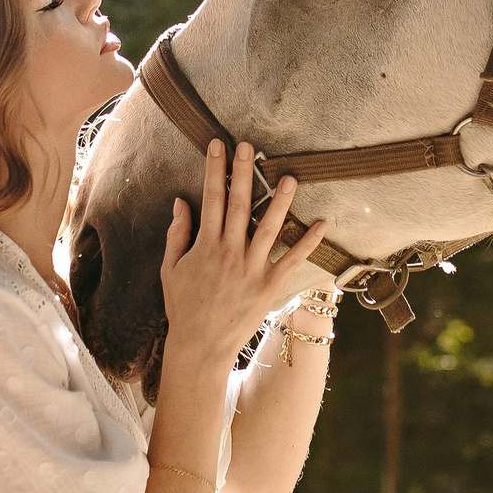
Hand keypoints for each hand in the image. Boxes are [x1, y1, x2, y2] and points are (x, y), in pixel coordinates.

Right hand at [159, 141, 327, 377]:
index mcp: (205, 246)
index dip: (214, 169)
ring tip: (290, 176)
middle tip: (249, 146)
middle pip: (239, 204)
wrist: (200, 347)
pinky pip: (291, 260)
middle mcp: (229, 253)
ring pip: (268, 227)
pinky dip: (308, 243)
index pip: (211, 198)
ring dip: (280, 201)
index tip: (218, 145)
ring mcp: (251, 269)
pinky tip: (322, 223)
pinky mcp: (269, 286)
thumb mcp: (170, 269)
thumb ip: (176, 234)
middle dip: (243, 172)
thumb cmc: (183, 308)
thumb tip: (181, 202)